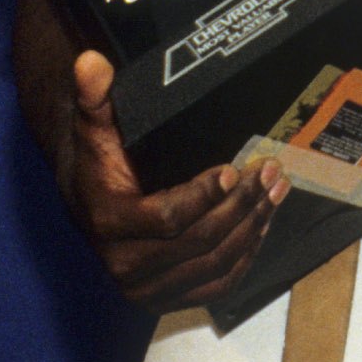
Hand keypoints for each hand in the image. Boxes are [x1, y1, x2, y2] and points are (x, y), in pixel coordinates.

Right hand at [47, 39, 283, 310]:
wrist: (86, 199)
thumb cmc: (97, 158)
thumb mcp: (92, 123)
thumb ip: (93, 93)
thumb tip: (90, 61)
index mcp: (108, 223)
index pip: (167, 219)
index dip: (204, 196)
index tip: (234, 170)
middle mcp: (125, 266)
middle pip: (200, 242)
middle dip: (242, 206)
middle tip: (270, 172)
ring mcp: (148, 289)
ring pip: (215, 264)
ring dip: (253, 227)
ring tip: (275, 190)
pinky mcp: (168, 299)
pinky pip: (218, 286)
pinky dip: (246, 256)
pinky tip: (263, 223)